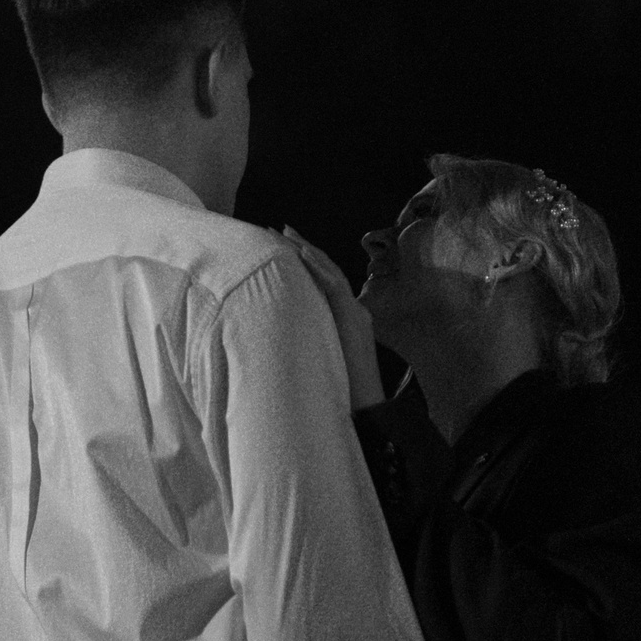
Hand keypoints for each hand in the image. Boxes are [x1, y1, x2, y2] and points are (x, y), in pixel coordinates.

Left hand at [283, 226, 383, 410]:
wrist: (363, 411)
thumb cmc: (339, 391)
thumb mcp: (319, 357)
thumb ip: (308, 339)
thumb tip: (281, 332)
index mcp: (346, 319)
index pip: (324, 281)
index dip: (304, 261)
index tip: (282, 244)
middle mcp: (354, 311)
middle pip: (327, 271)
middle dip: (302, 248)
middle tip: (277, 229)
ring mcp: (357, 314)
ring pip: (331, 273)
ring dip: (307, 251)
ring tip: (285, 233)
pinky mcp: (354, 320)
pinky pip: (335, 287)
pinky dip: (318, 268)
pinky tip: (301, 254)